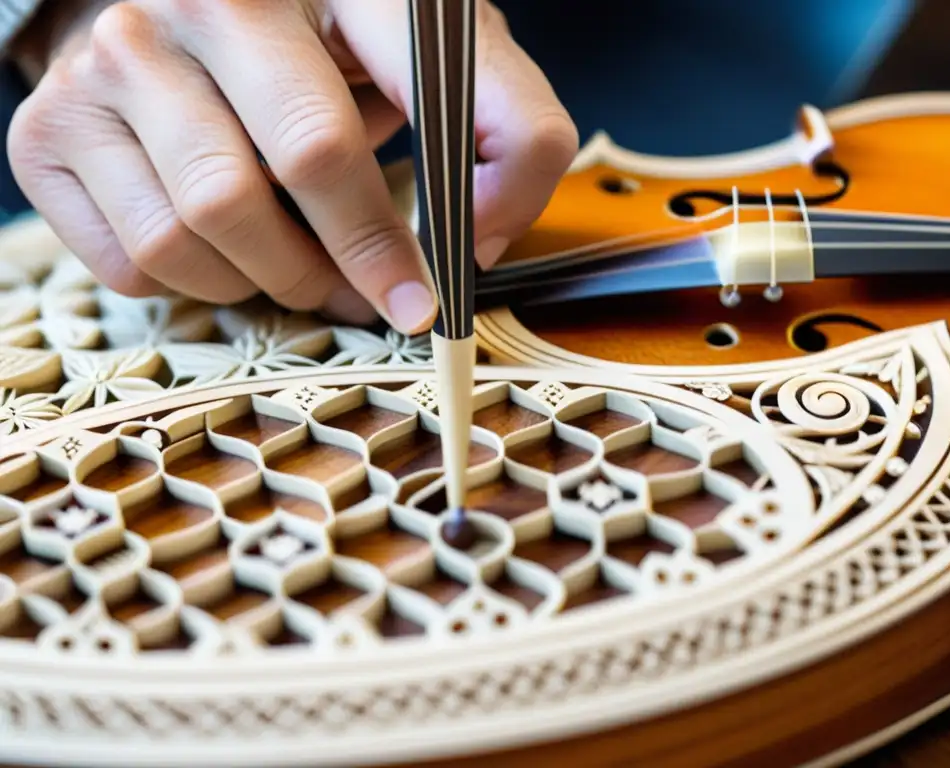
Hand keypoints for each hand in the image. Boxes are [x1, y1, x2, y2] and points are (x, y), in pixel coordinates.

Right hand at [6, 0, 578, 332]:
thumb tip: (481, 240)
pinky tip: (221, 244)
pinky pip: (140, 260)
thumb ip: (493, 123)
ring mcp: (113, 60)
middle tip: (376, 299)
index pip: (420, 84)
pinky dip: (199, 282)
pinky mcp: (49, 130)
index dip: (451, 196)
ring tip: (299, 263)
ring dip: (274, 279)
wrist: (147, 14)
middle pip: (306, 158)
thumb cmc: (303, 49)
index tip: (436, 292)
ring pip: (210, 229)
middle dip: (352, 260)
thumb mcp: (413, 57)